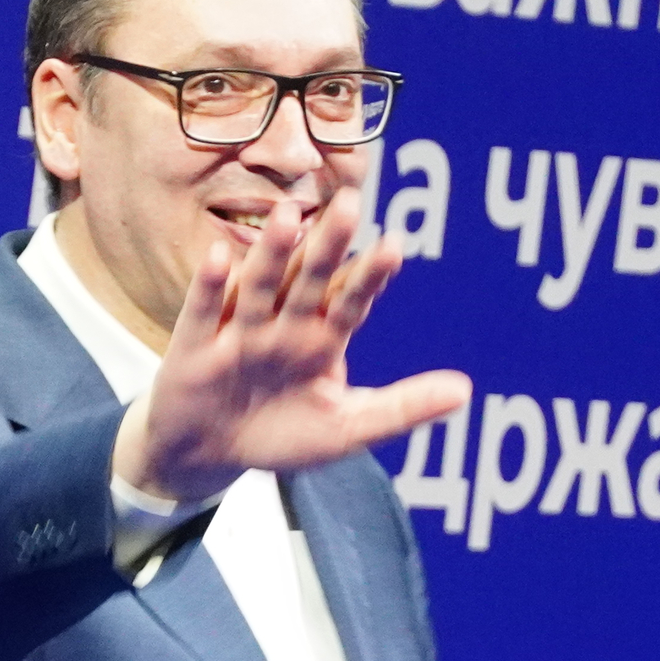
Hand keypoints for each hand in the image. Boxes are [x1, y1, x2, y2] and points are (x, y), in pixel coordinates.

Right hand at [114, 188, 470, 505]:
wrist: (209, 455)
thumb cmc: (280, 435)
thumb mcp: (346, 429)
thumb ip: (401, 407)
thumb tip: (464, 391)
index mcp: (322, 339)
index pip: (351, 301)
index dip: (371, 276)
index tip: (394, 246)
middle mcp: (283, 325)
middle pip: (309, 281)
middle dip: (328, 247)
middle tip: (350, 205)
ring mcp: (239, 332)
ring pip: (259, 287)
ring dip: (273, 253)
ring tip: (292, 216)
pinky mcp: (195, 346)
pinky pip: (202, 312)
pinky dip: (211, 286)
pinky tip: (220, 257)